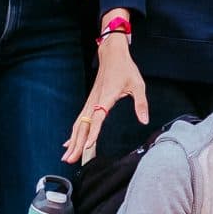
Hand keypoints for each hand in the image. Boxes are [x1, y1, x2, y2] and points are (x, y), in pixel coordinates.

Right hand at [65, 31, 148, 162]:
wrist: (112, 54)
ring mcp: (90, 101)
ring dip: (73, 140)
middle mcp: (95, 100)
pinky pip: (79, 120)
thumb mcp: (138, 84)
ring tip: (67, 156)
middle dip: (76, 143)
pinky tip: (69, 142)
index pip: (98, 118)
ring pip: (78, 124)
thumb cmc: (125, 68)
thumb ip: (141, 103)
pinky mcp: (90, 102)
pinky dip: (74, 132)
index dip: (93, 132)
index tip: (88, 145)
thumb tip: (144, 120)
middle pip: (83, 125)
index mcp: (106, 97)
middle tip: (71, 159)